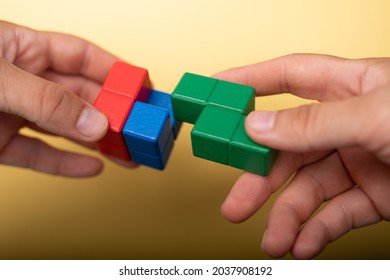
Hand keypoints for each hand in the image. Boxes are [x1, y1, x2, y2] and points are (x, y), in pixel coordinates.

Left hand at [0, 21, 135, 176]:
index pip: (79, 56)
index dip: (113, 71)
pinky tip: (91, 167)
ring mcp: (12, 114)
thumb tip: (94, 123)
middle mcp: (22, 82)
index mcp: (20, 49)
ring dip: (98, 143)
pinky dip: (64, 164)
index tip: (140, 87)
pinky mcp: (0, 145)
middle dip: (112, 114)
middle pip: (80, 97)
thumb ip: (47, 101)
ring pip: (65, 129)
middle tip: (139, 130)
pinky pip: (39, 155)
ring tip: (128, 154)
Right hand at [214, 54, 389, 258]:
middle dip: (258, 178)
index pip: (285, 76)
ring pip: (308, 189)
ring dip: (286, 217)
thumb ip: (314, 122)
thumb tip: (259, 126)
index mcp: (349, 87)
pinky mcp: (374, 195)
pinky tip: (302, 245)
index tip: (214, 91)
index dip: (247, 81)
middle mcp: (347, 122)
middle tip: (234, 201)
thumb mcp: (379, 116)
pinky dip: (317, 231)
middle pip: (286, 147)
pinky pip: (335, 214)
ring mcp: (359, 160)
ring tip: (272, 240)